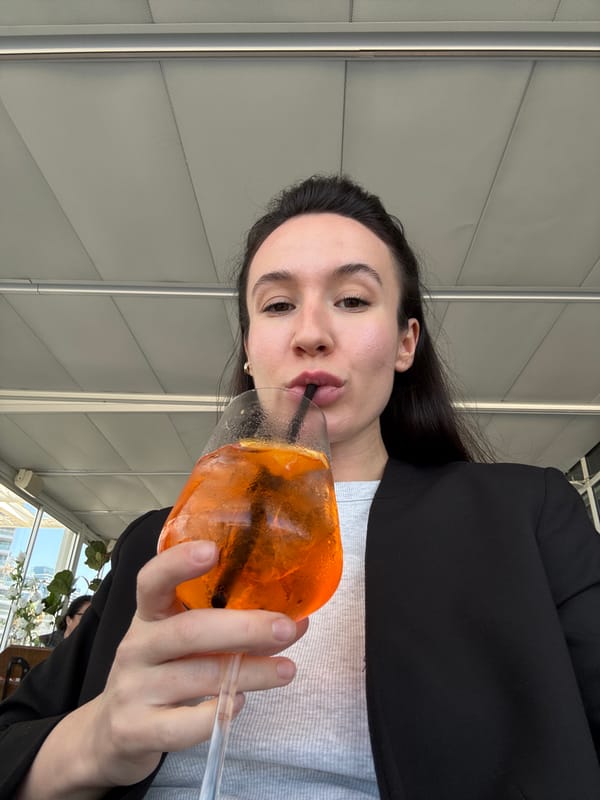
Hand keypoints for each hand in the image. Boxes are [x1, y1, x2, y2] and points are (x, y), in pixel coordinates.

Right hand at [21, 540, 306, 797]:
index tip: (213, 549)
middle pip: (189, 631)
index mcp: (149, 615)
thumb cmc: (163, 672)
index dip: (178, 563)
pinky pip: (179, 725)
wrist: (113, 733)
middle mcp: (136, 647)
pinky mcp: (135, 730)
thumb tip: (297, 621)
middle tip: (286, 626)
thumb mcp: (186, 643)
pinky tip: (238, 703)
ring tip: (287, 670)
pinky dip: (213, 714)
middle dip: (243, 627)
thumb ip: (234, 629)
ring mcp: (132, 689)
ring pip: (196, 676)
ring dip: (249, 672)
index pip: (152, 580)